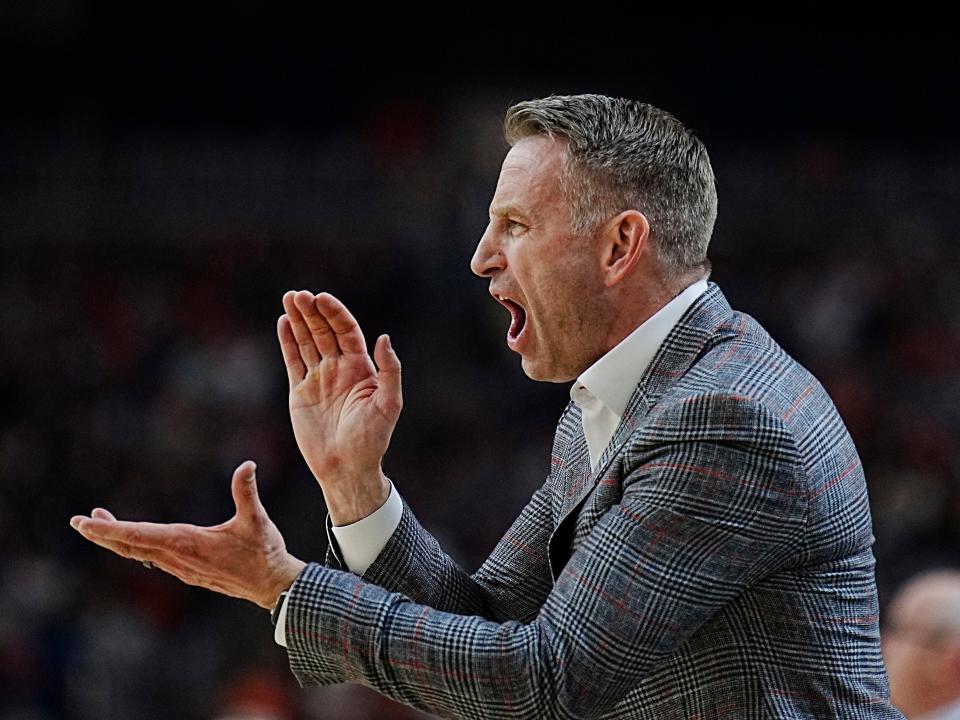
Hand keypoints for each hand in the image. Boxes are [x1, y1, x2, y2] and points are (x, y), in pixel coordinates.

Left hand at [69, 461, 305, 609]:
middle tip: (79, 522)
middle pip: (131, 546)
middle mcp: (178, 558)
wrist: (273, 586)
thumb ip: (246, 491)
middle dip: (103, 534)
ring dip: (118, 539)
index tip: (85, 523)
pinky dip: (136, 547)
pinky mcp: (188, 572)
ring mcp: (181, 568)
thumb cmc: (264, 553)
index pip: (139, 535)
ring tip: (99, 524)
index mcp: (187, 543)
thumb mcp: (257, 519)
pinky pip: (152, 559)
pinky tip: (135, 541)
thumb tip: (247, 465)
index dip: (110, 528)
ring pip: (140, 554)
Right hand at [277, 291, 401, 524]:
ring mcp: (319, 379)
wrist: (347, 468)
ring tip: (288, 299)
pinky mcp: (301, 392)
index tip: (322, 298)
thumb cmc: (372, 439)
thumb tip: (384, 338)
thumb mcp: (389, 404)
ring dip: (298, 320)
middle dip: (312, 312)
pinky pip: (293, 361)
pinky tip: (282, 323)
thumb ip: (389, 371)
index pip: (346, 331)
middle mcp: (339, 369)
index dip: (335, 313)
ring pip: (307, 342)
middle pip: (324, 331)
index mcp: (361, 368)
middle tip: (298, 295)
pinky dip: (287, 342)